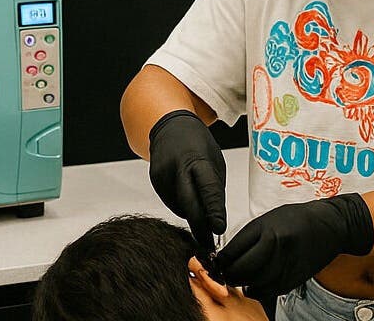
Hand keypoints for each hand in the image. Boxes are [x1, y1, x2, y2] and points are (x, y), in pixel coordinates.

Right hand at [148, 109, 226, 248]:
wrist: (169, 126)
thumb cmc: (197, 143)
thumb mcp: (214, 161)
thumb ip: (215, 189)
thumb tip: (216, 219)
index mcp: (197, 159)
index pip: (207, 188)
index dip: (213, 211)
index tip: (219, 229)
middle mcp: (177, 168)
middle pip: (189, 204)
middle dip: (199, 227)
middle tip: (208, 246)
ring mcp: (163, 175)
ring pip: (180, 207)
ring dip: (192, 217)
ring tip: (203, 220)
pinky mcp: (154, 182)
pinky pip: (171, 203)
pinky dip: (182, 207)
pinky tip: (188, 200)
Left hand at [215, 193, 373, 297]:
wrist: (332, 225)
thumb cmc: (301, 218)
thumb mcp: (271, 218)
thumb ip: (250, 236)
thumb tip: (228, 255)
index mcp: (268, 227)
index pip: (234, 250)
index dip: (222, 259)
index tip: (217, 262)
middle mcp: (277, 246)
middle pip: (241, 269)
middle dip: (229, 273)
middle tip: (225, 271)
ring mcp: (287, 264)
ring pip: (254, 283)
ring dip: (243, 283)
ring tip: (240, 276)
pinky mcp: (295, 278)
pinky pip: (268, 291)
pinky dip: (258, 290)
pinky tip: (255, 283)